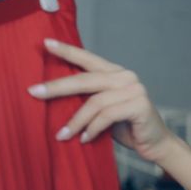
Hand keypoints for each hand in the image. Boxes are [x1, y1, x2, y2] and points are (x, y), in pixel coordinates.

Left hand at [28, 38, 176, 162]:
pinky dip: (93, 128)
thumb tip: (55, 96)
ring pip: (95, 101)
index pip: (89, 60)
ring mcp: (135, 90)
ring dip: (76, 121)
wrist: (156, 144)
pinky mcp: (139, 105)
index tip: (46, 44)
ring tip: (63, 135)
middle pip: (86, 79)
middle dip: (58, 87)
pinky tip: (85, 139)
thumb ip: (89, 99)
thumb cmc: (127, 127)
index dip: (68, 51)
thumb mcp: (104, 110)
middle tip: (34, 92)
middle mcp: (127, 77)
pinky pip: (107, 115)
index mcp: (117, 74)